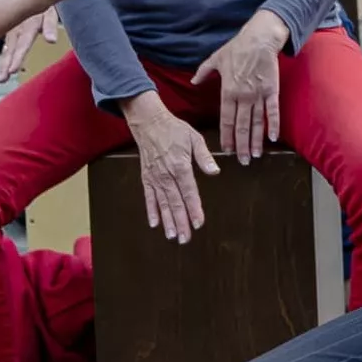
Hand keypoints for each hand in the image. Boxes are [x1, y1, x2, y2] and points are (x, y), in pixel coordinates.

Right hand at [0, 6, 59, 80]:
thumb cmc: (44, 4)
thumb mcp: (50, 13)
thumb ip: (49, 26)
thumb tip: (51, 41)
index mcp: (27, 26)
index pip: (22, 45)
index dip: (17, 58)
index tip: (12, 71)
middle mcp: (16, 30)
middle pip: (11, 50)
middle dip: (6, 65)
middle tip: (2, 79)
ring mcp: (12, 32)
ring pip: (7, 50)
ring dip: (3, 64)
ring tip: (0, 79)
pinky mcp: (11, 33)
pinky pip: (7, 48)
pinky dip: (5, 59)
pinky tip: (2, 71)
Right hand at [124, 91, 220, 242]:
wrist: (149, 122)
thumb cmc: (174, 129)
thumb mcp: (194, 138)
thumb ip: (204, 157)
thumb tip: (215, 171)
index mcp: (180, 166)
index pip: (189, 192)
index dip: (194, 209)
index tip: (198, 223)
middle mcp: (166, 175)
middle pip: (175, 203)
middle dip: (181, 222)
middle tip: (186, 239)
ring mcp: (155, 178)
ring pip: (163, 203)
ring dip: (167, 221)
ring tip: (172, 236)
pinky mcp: (147, 177)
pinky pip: (149, 197)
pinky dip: (151, 210)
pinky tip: (154, 223)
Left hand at [191, 10, 286, 164]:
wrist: (259, 39)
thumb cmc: (237, 48)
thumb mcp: (215, 59)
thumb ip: (203, 72)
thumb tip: (193, 81)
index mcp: (228, 91)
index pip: (226, 120)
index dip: (227, 136)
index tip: (226, 150)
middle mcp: (243, 97)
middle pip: (241, 126)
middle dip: (241, 146)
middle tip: (242, 161)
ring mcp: (258, 95)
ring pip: (256, 123)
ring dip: (255, 141)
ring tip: (255, 155)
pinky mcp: (271, 91)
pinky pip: (272, 111)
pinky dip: (273, 125)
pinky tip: (272, 138)